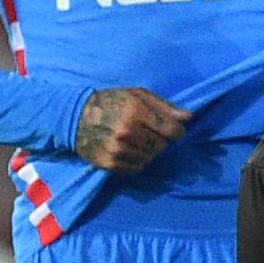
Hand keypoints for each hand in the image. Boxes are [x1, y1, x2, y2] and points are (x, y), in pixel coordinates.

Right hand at [76, 86, 191, 171]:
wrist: (75, 117)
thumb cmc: (111, 102)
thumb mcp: (137, 95)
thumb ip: (164, 106)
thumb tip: (189, 117)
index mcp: (135, 111)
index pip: (172, 131)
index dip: (176, 131)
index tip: (171, 129)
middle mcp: (126, 132)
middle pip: (162, 146)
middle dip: (160, 140)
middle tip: (147, 132)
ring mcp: (117, 149)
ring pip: (151, 158)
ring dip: (148, 150)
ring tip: (135, 139)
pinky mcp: (110, 163)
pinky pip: (137, 167)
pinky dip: (137, 160)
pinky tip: (127, 148)